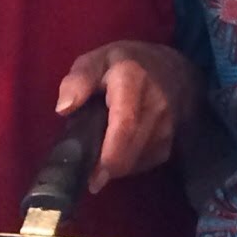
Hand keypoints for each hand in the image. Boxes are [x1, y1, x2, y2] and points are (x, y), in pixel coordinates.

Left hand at [55, 42, 200, 190]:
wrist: (172, 68)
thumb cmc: (124, 63)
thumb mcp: (95, 60)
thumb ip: (78, 80)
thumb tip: (63, 108)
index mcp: (131, 80)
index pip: (125, 124)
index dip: (109, 154)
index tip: (92, 176)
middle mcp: (156, 105)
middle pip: (130, 151)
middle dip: (105, 168)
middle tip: (86, 170)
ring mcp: (168, 125)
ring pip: (136, 161)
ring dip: (115, 165)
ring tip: (102, 148)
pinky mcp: (171, 142)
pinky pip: (144, 163)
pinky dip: (128, 163)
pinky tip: (119, 147)